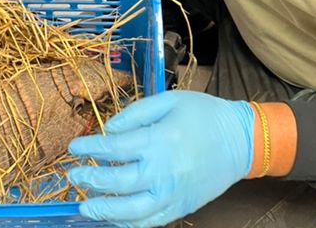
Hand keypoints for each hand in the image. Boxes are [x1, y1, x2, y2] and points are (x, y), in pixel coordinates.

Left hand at [67, 90, 254, 227]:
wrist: (242, 140)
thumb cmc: (205, 115)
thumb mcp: (170, 100)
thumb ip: (136, 112)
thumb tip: (109, 129)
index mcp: (161, 140)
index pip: (115, 147)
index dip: (90, 148)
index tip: (73, 147)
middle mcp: (165, 170)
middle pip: (118, 181)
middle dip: (91, 179)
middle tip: (73, 175)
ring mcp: (173, 194)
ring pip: (131, 211)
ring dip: (104, 209)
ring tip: (85, 204)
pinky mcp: (181, 207)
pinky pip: (150, 222)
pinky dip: (128, 223)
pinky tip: (113, 218)